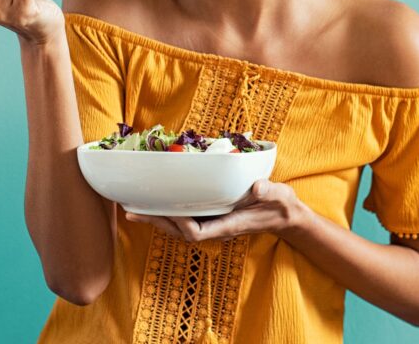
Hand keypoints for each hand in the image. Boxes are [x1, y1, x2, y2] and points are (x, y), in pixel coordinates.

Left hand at [124, 180, 306, 242]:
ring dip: (159, 219)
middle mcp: (217, 226)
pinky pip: (187, 218)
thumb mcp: (279, 196)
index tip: (168, 210)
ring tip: (136, 209)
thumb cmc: (281, 205)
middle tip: (133, 211)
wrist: (285, 215)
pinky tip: (159, 203)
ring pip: (180, 227)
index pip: (197, 232)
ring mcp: (214, 222)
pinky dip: (170, 212)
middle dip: (157, 222)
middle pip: (180, 232)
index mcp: (229, 224)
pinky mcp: (214, 216)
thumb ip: (269, 191)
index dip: (180, 224)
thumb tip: (257, 187)